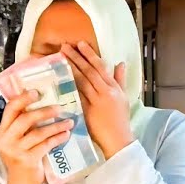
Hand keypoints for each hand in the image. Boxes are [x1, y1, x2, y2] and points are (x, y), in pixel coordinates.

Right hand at [0, 91, 72, 183]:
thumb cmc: (23, 158)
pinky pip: (46, 145)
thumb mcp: (18, 141)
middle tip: (60, 107)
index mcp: (3, 131)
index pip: (10, 109)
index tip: (37, 92)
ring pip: (38, 133)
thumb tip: (43, 104)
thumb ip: (25, 126)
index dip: (23, 98)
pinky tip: (66, 134)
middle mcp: (6, 140)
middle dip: (44, 111)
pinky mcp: (27, 160)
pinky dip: (58, 138)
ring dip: (56, 126)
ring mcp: (16, 151)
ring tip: (69, 122)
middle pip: (25, 119)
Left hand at [63, 41, 133, 158]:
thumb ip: (120, 80)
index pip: (101, 67)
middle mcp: (106, 92)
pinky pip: (77, 96)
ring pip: (82, 80)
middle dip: (77, 57)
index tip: (80, 44)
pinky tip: (60, 78)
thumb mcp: (124, 97)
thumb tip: (120, 63)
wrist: (119, 139)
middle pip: (89, 71)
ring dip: (71, 67)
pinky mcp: (88, 111)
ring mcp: (97, 101)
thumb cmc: (121, 119)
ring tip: (61, 57)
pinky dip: (69, 86)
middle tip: (65, 46)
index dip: (90, 55)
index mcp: (114, 88)